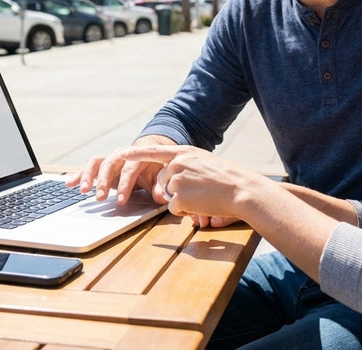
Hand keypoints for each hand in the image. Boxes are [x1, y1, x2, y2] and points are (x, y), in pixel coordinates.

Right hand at [67, 135, 175, 203]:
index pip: (130, 170)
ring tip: (83, 191)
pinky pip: (88, 168)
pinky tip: (69, 184)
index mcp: (137, 156)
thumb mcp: (159, 176)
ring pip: (96, 163)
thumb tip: (161, 196)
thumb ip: (159, 186)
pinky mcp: (102, 164)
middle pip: (110, 164)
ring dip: (88, 176)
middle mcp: (121, 154)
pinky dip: (78, 175)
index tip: (120, 202)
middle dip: (104, 182)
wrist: (147, 153)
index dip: (125, 186)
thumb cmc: (153, 167)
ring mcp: (110, 158)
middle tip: (100, 198)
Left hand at [118, 144, 259, 220]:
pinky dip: (185, 210)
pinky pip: (174, 207)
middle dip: (174, 189)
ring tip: (202, 196)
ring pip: (167, 195)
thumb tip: (170, 175)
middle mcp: (177, 163)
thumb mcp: (204, 161)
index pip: (155, 151)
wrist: (240, 189)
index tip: (121, 153)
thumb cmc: (227, 178)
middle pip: (162, 180)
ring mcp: (176, 179)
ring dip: (181, 200)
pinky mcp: (178, 196)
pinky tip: (200, 204)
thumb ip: (186, 164)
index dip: (137, 153)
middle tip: (198, 190)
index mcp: (184, 152)